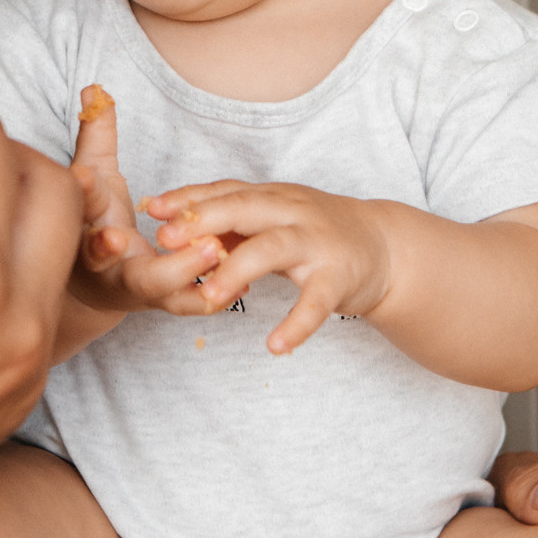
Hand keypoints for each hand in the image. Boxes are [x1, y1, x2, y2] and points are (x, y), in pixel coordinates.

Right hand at [67, 85, 221, 313]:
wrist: (96, 280)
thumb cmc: (96, 219)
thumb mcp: (92, 175)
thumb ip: (96, 134)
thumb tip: (96, 89)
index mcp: (83, 234)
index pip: (81, 213)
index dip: (82, 195)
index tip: (88, 178)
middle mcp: (109, 270)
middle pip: (131, 271)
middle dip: (165, 262)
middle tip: (198, 241)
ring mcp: (139, 290)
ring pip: (165, 294)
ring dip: (193, 276)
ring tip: (219, 252)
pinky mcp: (166, 300)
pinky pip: (189, 303)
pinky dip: (214, 293)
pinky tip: (241, 280)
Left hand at [145, 179, 390, 354]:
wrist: (386, 246)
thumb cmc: (317, 232)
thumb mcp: (275, 218)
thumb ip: (231, 222)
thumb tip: (172, 223)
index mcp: (272, 197)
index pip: (226, 191)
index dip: (188, 197)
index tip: (151, 207)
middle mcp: (293, 213)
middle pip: (244, 209)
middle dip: (203, 221)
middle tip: (167, 242)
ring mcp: (317, 243)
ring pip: (272, 249)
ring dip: (237, 271)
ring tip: (207, 296)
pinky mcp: (340, 277)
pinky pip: (316, 302)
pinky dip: (296, 325)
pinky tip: (275, 346)